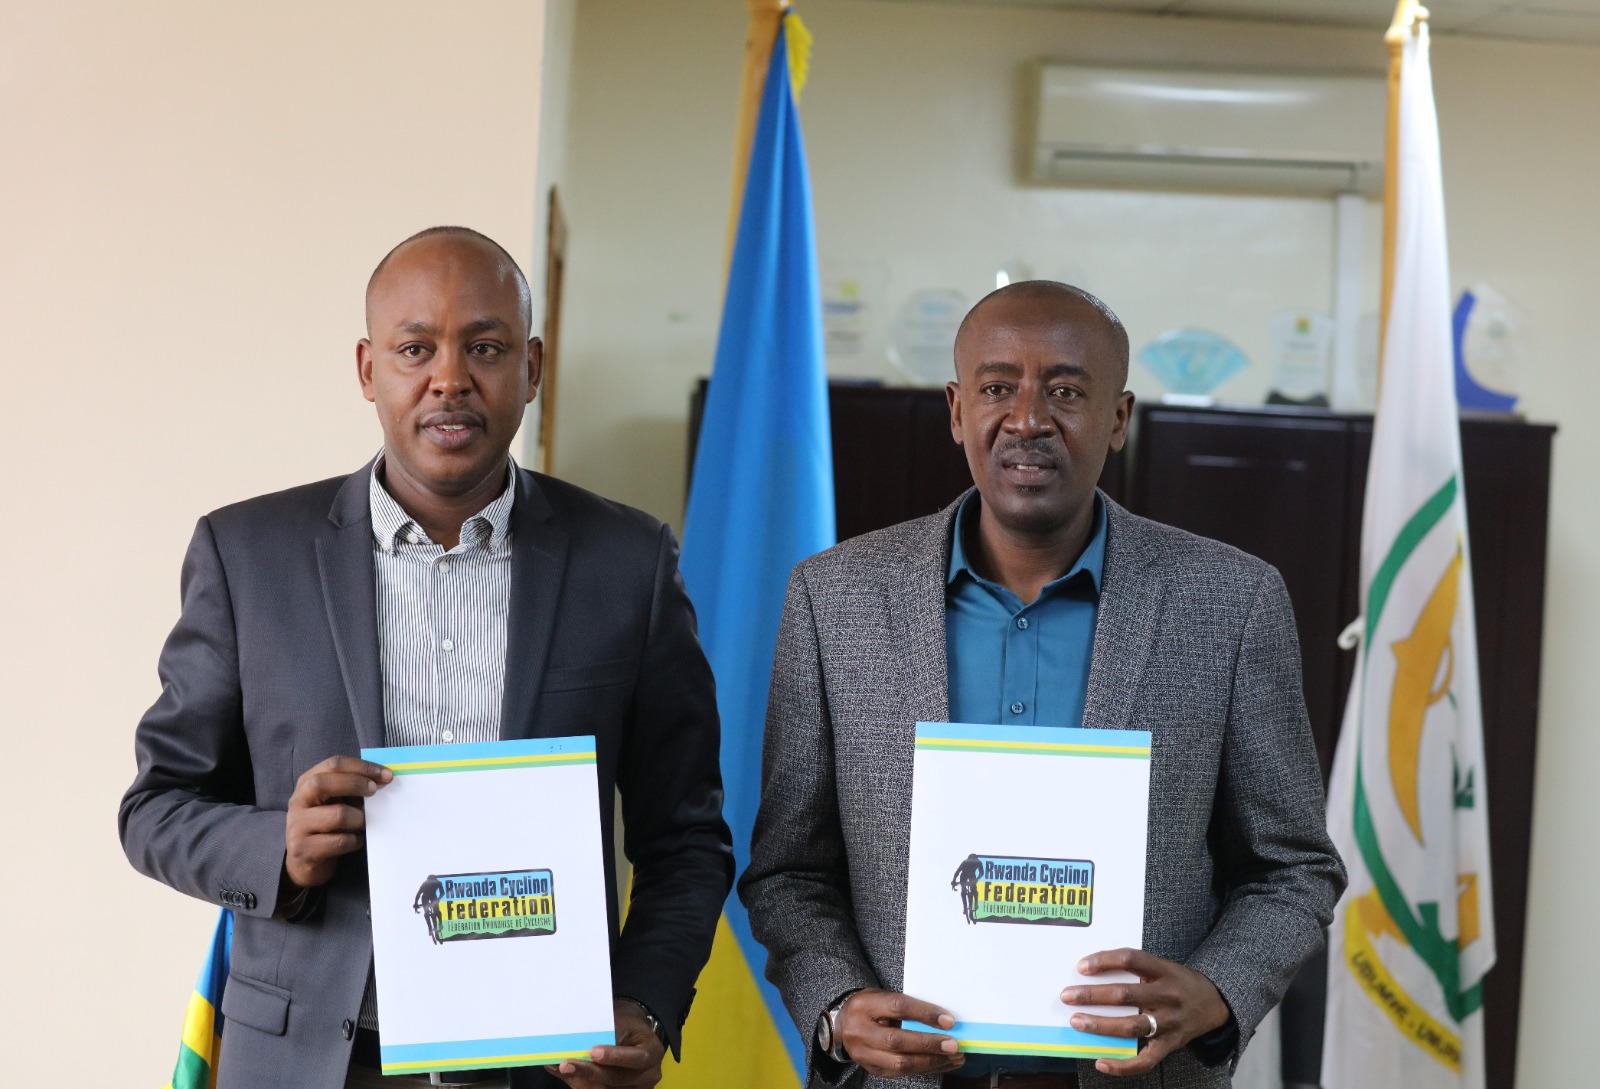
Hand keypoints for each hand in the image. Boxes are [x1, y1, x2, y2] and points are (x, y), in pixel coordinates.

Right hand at [284, 756, 391, 888]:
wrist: (304, 862)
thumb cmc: (326, 826)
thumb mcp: (334, 801)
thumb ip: (351, 788)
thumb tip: (383, 778)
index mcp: (306, 783)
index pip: (333, 764)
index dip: (361, 767)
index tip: (386, 775)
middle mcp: (298, 802)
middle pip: (322, 783)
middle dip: (355, 784)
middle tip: (375, 791)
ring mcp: (297, 826)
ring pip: (337, 815)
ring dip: (359, 819)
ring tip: (363, 824)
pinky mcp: (303, 849)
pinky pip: (340, 841)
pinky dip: (355, 840)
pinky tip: (355, 841)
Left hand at [548, 999, 665, 1086]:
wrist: (633, 1036)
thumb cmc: (628, 1026)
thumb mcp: (623, 1022)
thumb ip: (606, 1034)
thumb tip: (581, 1044)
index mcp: (652, 1053)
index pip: (635, 1058)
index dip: (614, 1057)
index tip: (592, 1051)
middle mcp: (648, 1075)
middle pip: (617, 1078)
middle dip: (589, 1072)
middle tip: (566, 1065)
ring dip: (580, 1081)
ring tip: (561, 1069)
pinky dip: (581, 1084)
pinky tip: (567, 1075)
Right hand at [832, 988, 963, 1079]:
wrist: (842, 1026)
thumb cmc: (870, 1008)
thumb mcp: (882, 997)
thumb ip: (906, 1006)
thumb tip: (942, 1020)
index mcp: (865, 1006)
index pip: (898, 1007)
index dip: (924, 1013)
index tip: (948, 1020)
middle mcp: (861, 1032)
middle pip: (897, 1040)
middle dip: (929, 1044)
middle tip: (954, 1045)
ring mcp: (865, 1055)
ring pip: (901, 1063)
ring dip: (932, 1061)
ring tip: (954, 1057)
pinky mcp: (874, 1069)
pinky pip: (903, 1073)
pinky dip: (926, 1068)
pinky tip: (942, 1064)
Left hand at [1061, 948, 1230, 1076]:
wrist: (1214, 1003)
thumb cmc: (1177, 982)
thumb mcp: (1162, 966)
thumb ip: (1134, 969)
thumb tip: (1091, 974)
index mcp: (1163, 970)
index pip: (1131, 959)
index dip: (1105, 961)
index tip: (1081, 966)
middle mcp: (1167, 996)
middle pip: (1126, 995)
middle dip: (1093, 996)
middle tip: (1068, 996)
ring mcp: (1169, 1022)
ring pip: (1131, 1027)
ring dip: (1101, 1025)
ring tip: (1077, 1022)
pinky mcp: (1170, 1045)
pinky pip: (1145, 1060)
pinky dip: (1122, 1065)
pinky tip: (1101, 1062)